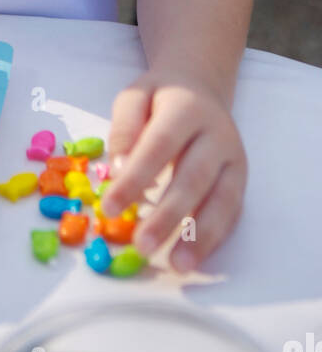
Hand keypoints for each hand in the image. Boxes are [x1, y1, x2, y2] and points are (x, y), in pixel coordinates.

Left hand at [101, 69, 246, 270]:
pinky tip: (195, 258)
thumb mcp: (134, 97)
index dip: (136, 178)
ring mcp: (234, 158)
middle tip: (141, 245)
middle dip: (167, 215)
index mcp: (186, 108)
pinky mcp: (241, 179)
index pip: (159, 146)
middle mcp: (217, 134)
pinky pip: (232, 211)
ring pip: (222, 200)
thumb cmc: (160, 98)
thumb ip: (124, 128)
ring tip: (177, 265)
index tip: (110, 207)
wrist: (201, 86)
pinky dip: (215, 238)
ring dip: (200, 236)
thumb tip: (118, 169)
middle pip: (193, 178)